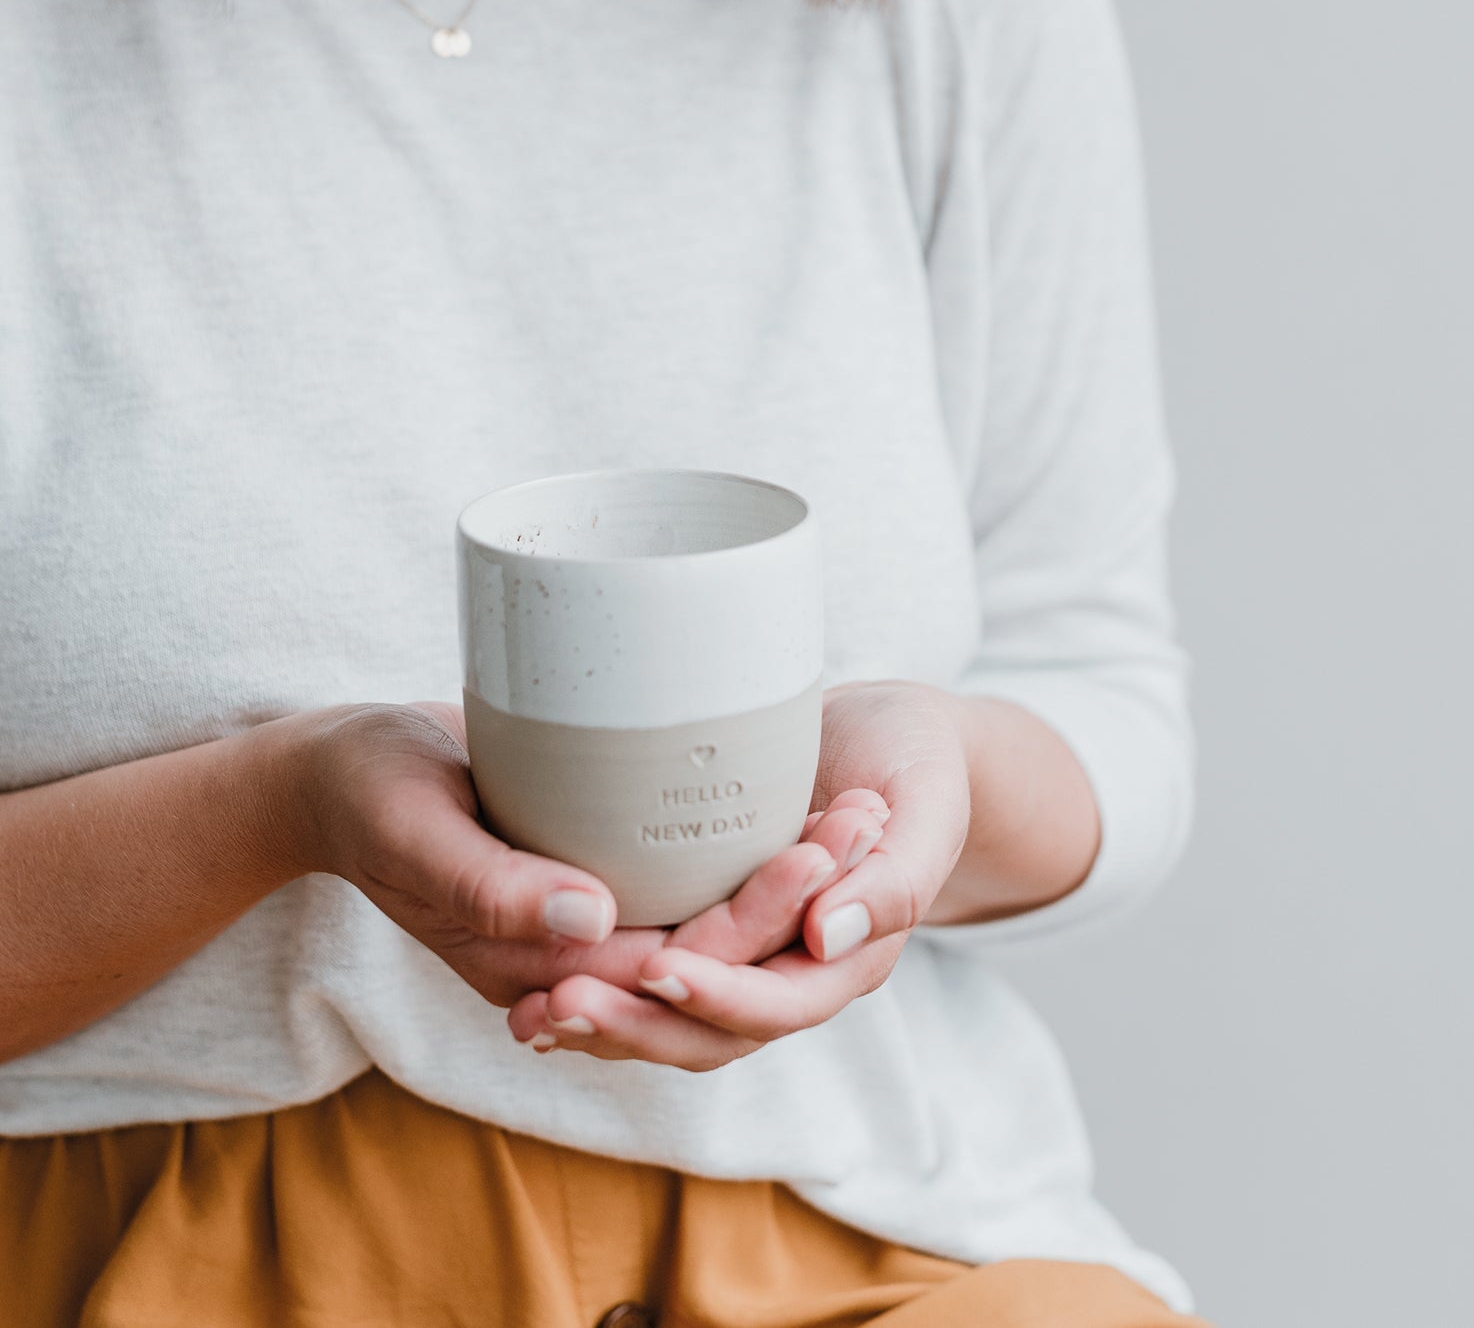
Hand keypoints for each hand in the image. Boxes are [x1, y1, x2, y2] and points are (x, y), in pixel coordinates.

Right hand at [295, 702, 890, 1011]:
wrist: (335, 776)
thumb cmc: (366, 794)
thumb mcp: (416, 833)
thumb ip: (493, 888)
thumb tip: (592, 920)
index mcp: (532, 970)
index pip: (669, 969)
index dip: (752, 920)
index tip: (822, 852)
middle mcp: (573, 959)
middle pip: (709, 951)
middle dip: (793, 898)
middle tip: (865, 818)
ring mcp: (585, 921)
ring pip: (708, 925)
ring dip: (785, 883)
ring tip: (858, 811)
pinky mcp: (593, 878)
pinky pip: (685, 886)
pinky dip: (743, 856)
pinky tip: (800, 804)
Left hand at [506, 680, 971, 1068]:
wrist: (893, 740)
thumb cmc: (916, 761)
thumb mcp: (925, 804)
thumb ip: (895, 877)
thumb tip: (828, 935)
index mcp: (851, 956)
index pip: (778, 1003)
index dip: (717, 994)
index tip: (655, 967)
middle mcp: (791, 972)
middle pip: (709, 1032)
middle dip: (634, 1023)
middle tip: (557, 1003)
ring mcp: (744, 957)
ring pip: (668, 1017)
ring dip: (602, 1021)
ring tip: (529, 1009)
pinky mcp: (705, 928)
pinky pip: (647, 976)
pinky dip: (598, 985)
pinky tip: (529, 984)